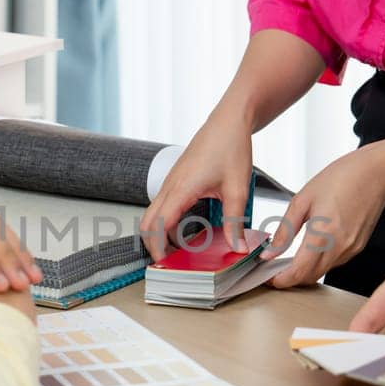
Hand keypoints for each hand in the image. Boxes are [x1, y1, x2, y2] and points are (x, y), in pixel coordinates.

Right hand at [139, 121, 253, 258]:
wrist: (229, 121)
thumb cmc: (231, 147)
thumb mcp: (237, 188)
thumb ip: (235, 221)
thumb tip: (237, 247)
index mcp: (181, 189)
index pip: (158, 225)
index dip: (157, 248)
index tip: (166, 264)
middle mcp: (170, 185)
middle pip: (147, 222)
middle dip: (153, 244)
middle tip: (171, 261)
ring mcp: (171, 181)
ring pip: (153, 213)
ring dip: (161, 232)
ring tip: (183, 248)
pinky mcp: (176, 179)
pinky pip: (163, 204)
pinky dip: (168, 220)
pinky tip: (189, 227)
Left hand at [266, 149, 384, 287]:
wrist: (376, 173)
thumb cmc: (342, 178)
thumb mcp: (302, 200)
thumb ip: (285, 230)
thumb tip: (270, 251)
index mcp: (323, 234)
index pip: (299, 272)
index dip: (281, 280)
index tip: (269, 278)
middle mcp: (340, 246)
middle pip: (310, 277)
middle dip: (290, 278)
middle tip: (274, 268)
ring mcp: (351, 249)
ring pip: (322, 271)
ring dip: (305, 270)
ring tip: (289, 258)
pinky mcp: (357, 247)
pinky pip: (334, 261)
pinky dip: (319, 261)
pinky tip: (311, 248)